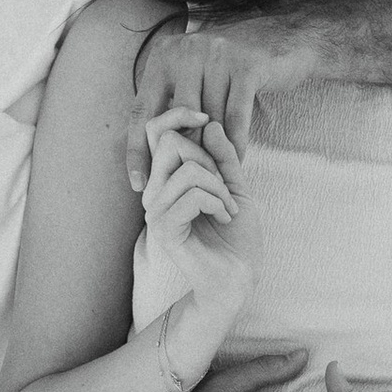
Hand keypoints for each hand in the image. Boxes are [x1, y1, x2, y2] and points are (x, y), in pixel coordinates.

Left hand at [124, 19, 264, 189]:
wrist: (281, 39)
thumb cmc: (229, 68)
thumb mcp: (192, 74)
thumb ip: (169, 101)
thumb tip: (147, 149)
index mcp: (164, 55)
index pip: (141, 111)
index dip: (137, 150)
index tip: (139, 185)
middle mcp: (186, 51)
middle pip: (176, 119)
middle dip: (183, 154)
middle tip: (186, 186)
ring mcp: (217, 55)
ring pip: (208, 120)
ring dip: (212, 153)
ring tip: (212, 181)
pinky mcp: (246, 66)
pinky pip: (236, 117)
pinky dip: (236, 143)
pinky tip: (236, 162)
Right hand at [140, 107, 249, 306]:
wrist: (237, 277)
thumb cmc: (236, 234)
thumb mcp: (235, 186)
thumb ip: (223, 156)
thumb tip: (208, 124)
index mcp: (166, 179)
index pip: (156, 131)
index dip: (178, 115)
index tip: (206, 118)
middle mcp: (153, 192)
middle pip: (170, 142)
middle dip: (208, 159)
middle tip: (224, 187)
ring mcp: (155, 211)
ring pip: (186, 170)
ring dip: (219, 187)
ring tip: (228, 208)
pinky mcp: (163, 229)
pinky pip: (192, 196)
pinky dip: (216, 202)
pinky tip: (224, 218)